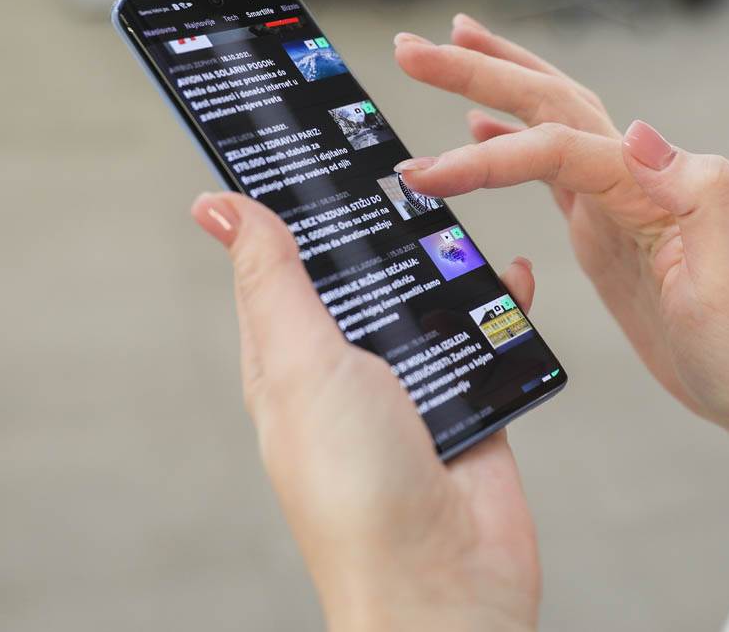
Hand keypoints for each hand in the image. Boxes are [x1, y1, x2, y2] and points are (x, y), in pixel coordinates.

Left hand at [192, 192, 541, 631]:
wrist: (446, 585)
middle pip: (360, 274)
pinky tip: (509, 276)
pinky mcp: (467, 402)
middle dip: (375, 225)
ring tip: (452, 208)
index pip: (277, 264)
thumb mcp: (302, 366)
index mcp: (289, 359)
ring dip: (441, 261)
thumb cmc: (356, 489)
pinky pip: (483, 336)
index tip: (297, 142)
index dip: (281, 207)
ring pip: (425, 298)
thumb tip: (218, 206)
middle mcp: (346, 369)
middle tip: (391, 161)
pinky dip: (498, 304)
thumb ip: (274, 281)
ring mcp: (410, 385)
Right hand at [393, 15, 728, 476]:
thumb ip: (699, 193)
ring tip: (449, 50)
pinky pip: (547, 164)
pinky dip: (510, 137)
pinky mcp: (600, 223)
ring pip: (545, 119)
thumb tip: (638, 132)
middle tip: (414, 48)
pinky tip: (481, 126)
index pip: (555, 145)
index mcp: (649, 185)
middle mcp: (629, 177)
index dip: (487, 154)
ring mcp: (612, 198)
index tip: (426, 172)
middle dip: (479, 68)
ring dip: (496, 81)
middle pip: (546, 100)